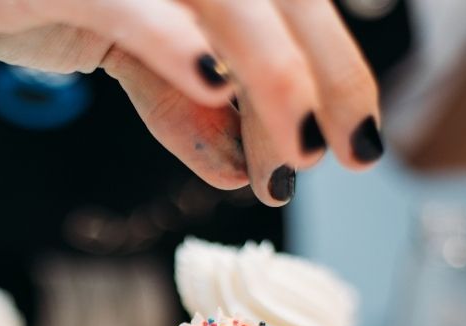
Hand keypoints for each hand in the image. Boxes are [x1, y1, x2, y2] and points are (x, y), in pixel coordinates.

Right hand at [0, 0, 383, 205]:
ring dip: (275, 73)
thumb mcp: (108, 46)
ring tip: (298, 148)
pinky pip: (127, 0)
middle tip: (349, 152)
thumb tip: (243, 168)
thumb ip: (175, 96)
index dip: (334, 56)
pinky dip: (177, 41)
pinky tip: (216, 84)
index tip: (357, 134)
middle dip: (325, 73)